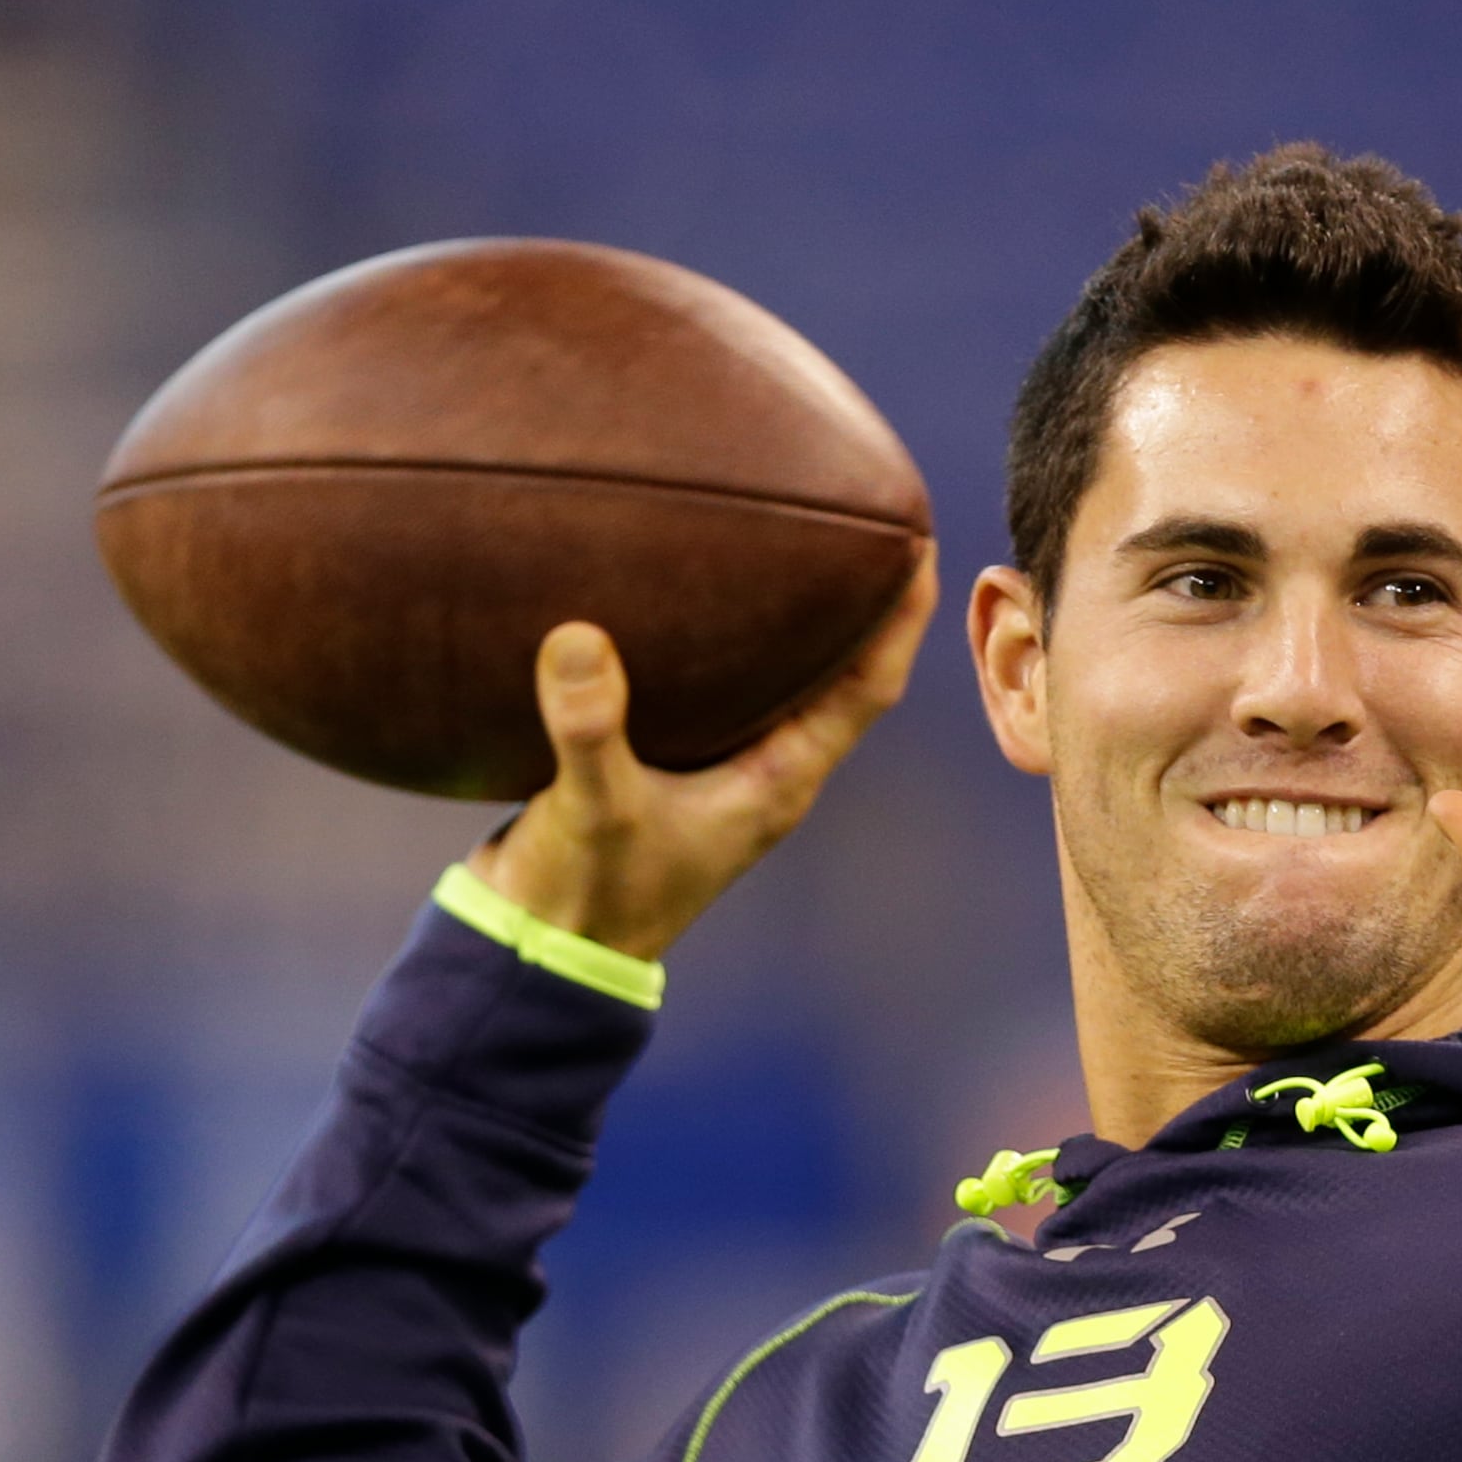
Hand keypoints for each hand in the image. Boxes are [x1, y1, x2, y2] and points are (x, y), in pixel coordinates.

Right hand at [466, 543, 937, 959]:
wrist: (537, 948)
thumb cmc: (585, 894)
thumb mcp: (592, 809)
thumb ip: (590, 728)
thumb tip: (579, 636)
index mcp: (778, 781)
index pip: (867, 689)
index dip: (902, 621)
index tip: (924, 546)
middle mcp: (764, 768)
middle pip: (838, 668)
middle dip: (861, 596)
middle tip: (874, 513)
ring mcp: (720, 766)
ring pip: (779, 672)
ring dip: (793, 609)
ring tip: (795, 527)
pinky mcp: (668, 759)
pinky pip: (716, 679)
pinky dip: (718, 631)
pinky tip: (692, 581)